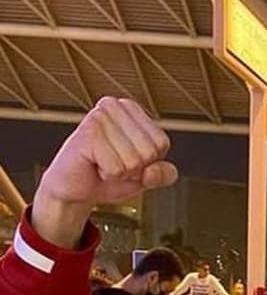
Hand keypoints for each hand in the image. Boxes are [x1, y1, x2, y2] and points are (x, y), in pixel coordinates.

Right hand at [32, 97, 177, 247]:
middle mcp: (115, 106)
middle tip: (112, 162)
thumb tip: (152, 170)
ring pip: (133, 161)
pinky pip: (116, 168)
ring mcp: (99, 117)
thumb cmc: (108, 175)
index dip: (148, 161)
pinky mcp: (87, 134)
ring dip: (119, 172)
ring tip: (101, 163)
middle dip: (134, 168)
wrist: (73, 189)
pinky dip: (107, 175)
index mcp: (132, 109)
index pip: (161, 143)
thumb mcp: (146, 176)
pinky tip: (93, 165)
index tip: (126, 158)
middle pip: (149, 152)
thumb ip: (164, 174)